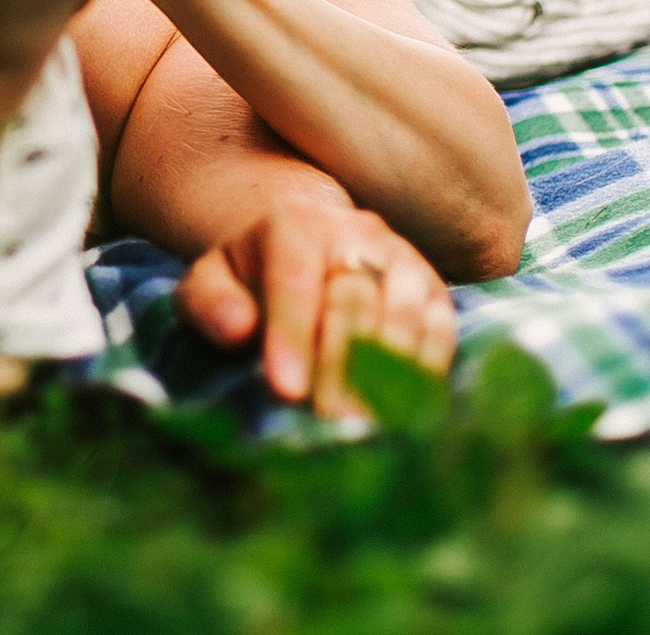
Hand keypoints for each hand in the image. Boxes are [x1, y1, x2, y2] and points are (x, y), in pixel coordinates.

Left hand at [174, 199, 456, 420]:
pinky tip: (402, 413)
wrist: (306, 250)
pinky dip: (424, 374)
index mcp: (295, 223)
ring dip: (384, 377)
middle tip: (325, 422)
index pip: (294, 281)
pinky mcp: (434, 292)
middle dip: (338, 366)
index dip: (292, 337)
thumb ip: (210, 302)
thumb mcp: (210, 281)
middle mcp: (357, 232)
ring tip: (362, 426)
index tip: (285, 390)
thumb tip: (238, 329)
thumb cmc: (250, 278)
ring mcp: (402, 260)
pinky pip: (440, 333)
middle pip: (353, 301)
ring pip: (402, 318)